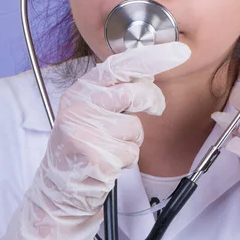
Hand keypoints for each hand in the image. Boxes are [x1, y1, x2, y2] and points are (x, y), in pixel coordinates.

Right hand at [0, 41, 190, 239]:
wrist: (60, 188)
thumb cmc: (81, 146)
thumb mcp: (92, 110)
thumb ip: (115, 91)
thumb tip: (148, 73)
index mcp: (81, 91)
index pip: (119, 66)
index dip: (151, 56)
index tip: (178, 51)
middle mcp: (80, 107)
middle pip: (133, 93)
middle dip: (150, 101)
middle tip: (153, 107)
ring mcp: (87, 132)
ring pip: (135, 127)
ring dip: (131, 140)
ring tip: (110, 146)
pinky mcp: (96, 157)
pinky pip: (131, 152)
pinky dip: (126, 159)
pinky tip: (107, 162)